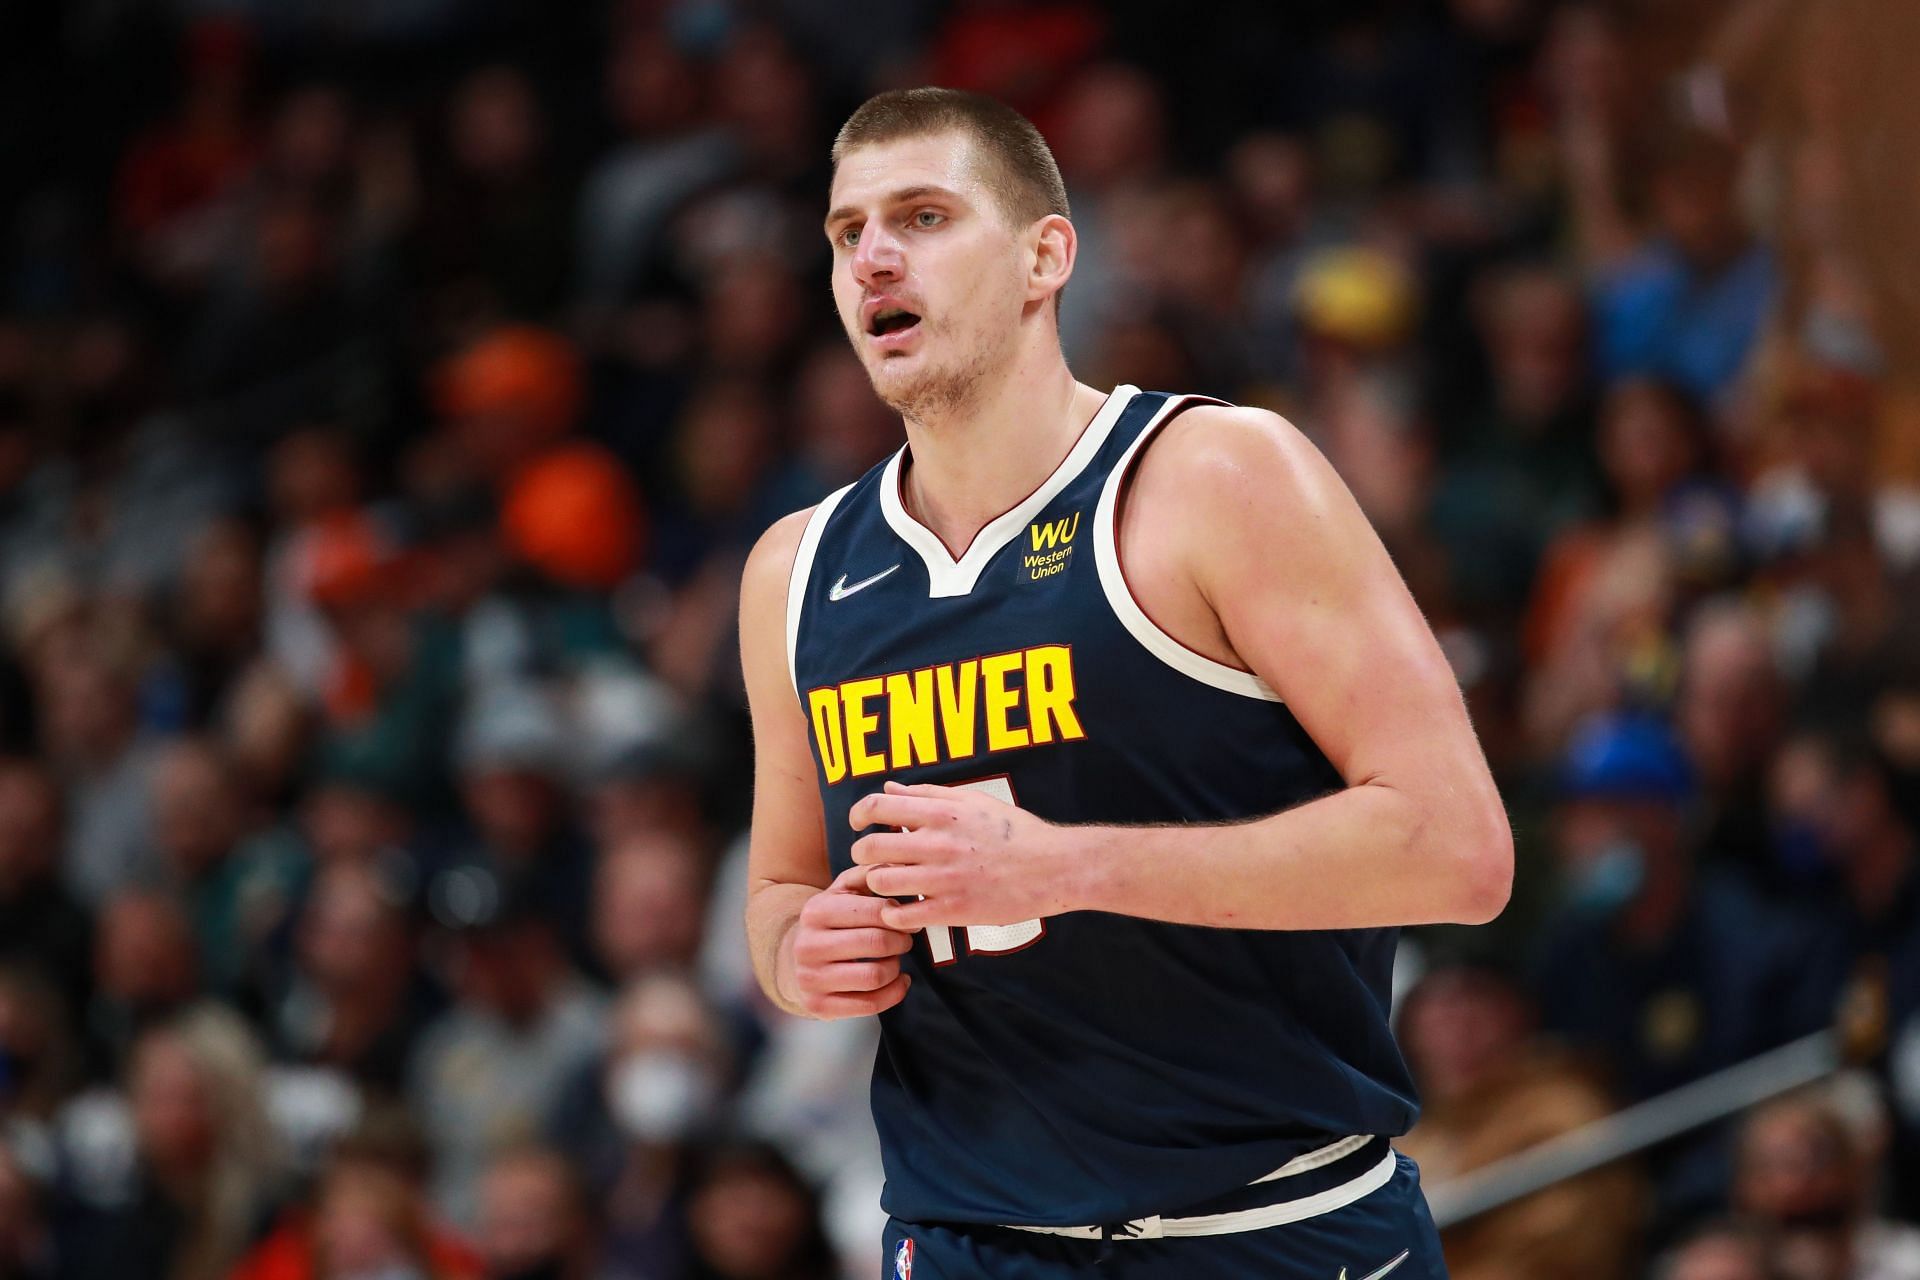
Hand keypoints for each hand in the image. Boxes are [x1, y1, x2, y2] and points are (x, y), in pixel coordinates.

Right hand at [785, 865, 914, 1018]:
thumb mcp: (843, 890)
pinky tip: (898, 980)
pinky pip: (870, 1004)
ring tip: (895, 959)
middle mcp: (808, 945)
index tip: (909, 919)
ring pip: (875, 976)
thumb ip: (869, 873)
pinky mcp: (818, 1006)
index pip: (875, 911)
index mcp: (816, 910)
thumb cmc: (832, 920)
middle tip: (905, 940)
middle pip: (877, 943)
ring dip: (896, 967)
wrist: (795, 958)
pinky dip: (894, 993)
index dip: (901, 916)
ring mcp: (810, 978)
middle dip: (901, 941)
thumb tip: (899, 865)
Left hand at [849, 781, 1077, 931]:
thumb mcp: (973, 802)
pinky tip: (904, 910)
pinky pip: (902, 916)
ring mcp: (943, 879)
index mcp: (941, 813)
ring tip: (889, 885)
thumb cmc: (1014, 832)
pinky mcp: (953, 910)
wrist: (1053, 868)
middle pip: (869, 848)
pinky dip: (894, 915)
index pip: (877, 807)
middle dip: (862, 855)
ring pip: (880, 883)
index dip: (858, 815)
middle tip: (872, 860)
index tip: (859, 824)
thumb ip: (927, 794)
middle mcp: (937, 844)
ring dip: (877, 884)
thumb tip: (889, 788)